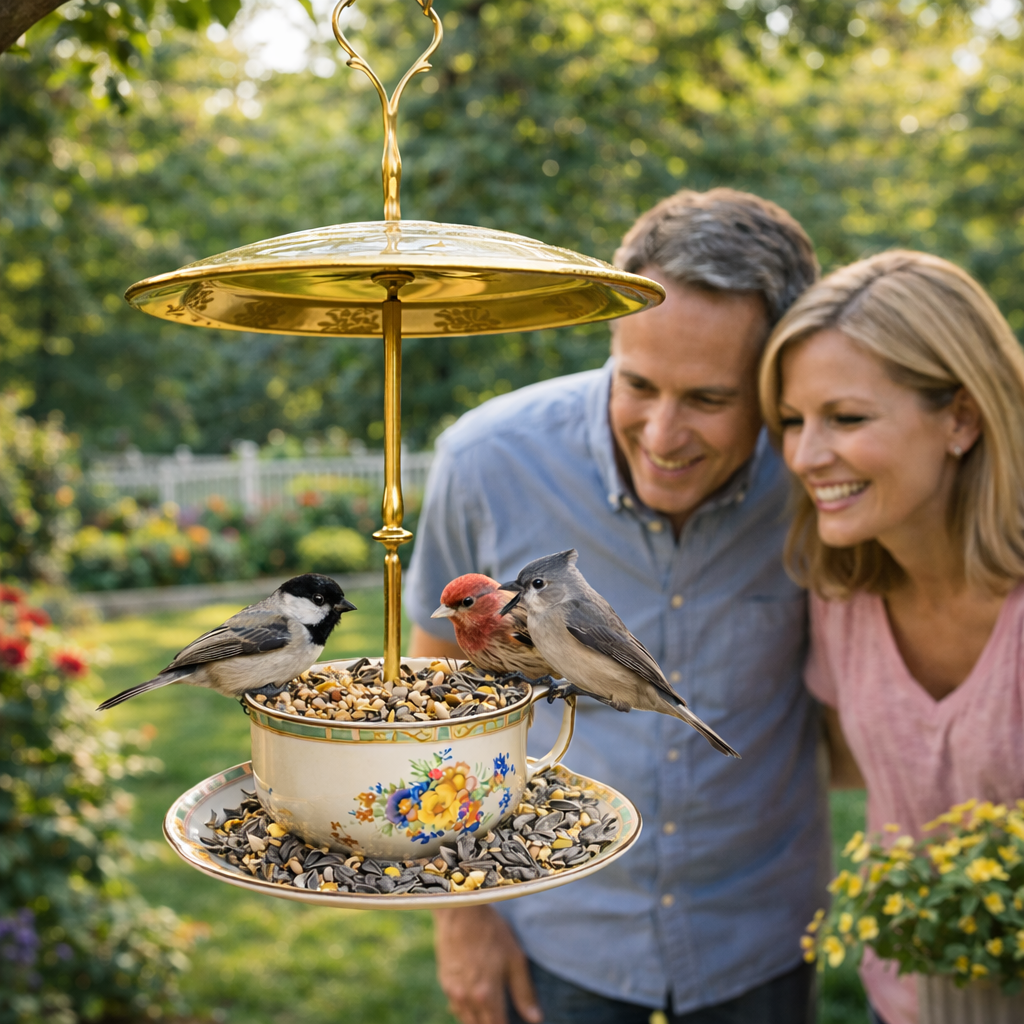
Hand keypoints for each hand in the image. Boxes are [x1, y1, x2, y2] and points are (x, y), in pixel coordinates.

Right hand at [433, 906, 541, 1023]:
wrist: (460, 912)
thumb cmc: (491, 932)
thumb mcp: (515, 959)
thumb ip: (524, 992)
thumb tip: (535, 1018)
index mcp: (487, 996)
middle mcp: (468, 999)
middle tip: (502, 1018)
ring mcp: (453, 991)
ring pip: (466, 1020)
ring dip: (478, 1022)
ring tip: (490, 1016)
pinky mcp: (444, 981)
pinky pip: (455, 1007)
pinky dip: (466, 1011)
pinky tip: (474, 1005)